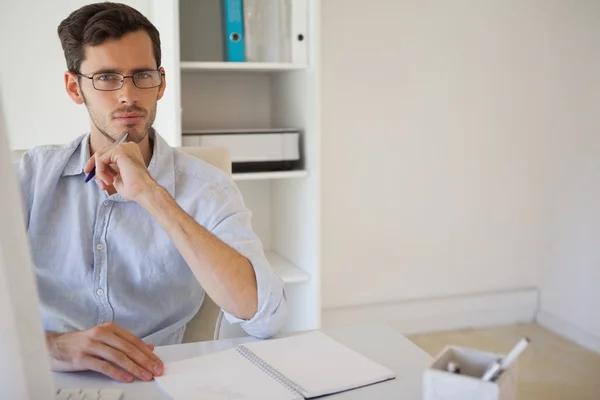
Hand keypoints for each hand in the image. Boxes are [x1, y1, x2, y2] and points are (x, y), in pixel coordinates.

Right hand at [46, 322, 163, 382]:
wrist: (53, 346)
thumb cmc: (81, 343)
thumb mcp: (105, 339)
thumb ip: (125, 343)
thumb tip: (149, 348)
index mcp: (110, 328)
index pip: (134, 341)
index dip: (148, 353)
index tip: (158, 363)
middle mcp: (101, 334)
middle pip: (128, 349)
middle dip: (145, 361)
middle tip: (156, 370)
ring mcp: (91, 345)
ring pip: (118, 357)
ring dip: (134, 368)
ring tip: (145, 376)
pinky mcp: (82, 358)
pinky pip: (103, 366)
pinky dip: (117, 373)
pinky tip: (127, 378)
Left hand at [84, 141, 156, 201]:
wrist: (144, 191)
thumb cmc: (135, 188)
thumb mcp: (117, 177)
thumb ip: (109, 170)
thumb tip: (95, 170)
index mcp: (129, 151)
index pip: (108, 153)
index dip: (97, 163)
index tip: (90, 172)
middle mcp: (128, 146)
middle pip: (102, 151)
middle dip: (94, 165)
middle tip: (89, 176)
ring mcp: (124, 147)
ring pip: (100, 156)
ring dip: (99, 172)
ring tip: (106, 183)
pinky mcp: (120, 151)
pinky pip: (101, 159)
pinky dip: (100, 171)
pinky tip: (108, 181)